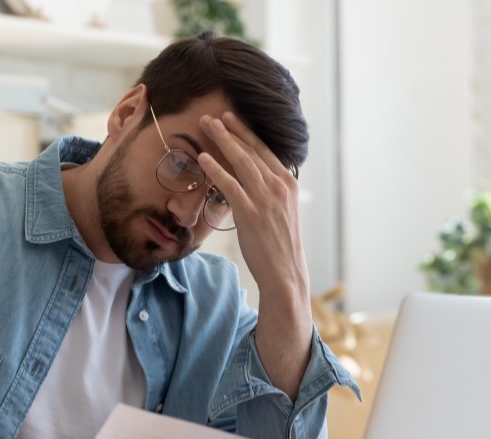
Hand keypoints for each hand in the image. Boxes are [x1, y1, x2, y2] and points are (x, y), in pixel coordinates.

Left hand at [198, 112, 312, 399]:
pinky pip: (231, 185)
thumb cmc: (279, 246)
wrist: (285, 273)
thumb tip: (255, 179)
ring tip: (206, 125)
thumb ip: (269, 192)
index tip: (232, 117)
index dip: (246, 132)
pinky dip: (216, 169)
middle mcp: (279, 186)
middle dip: (232, 129)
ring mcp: (266, 199)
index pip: (265, 150)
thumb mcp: (280, 212)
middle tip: (214, 114)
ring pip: (242, 161)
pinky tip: (203, 158)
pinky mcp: (251, 213)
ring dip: (222, 141)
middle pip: (252, 150)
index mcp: (287, 183)